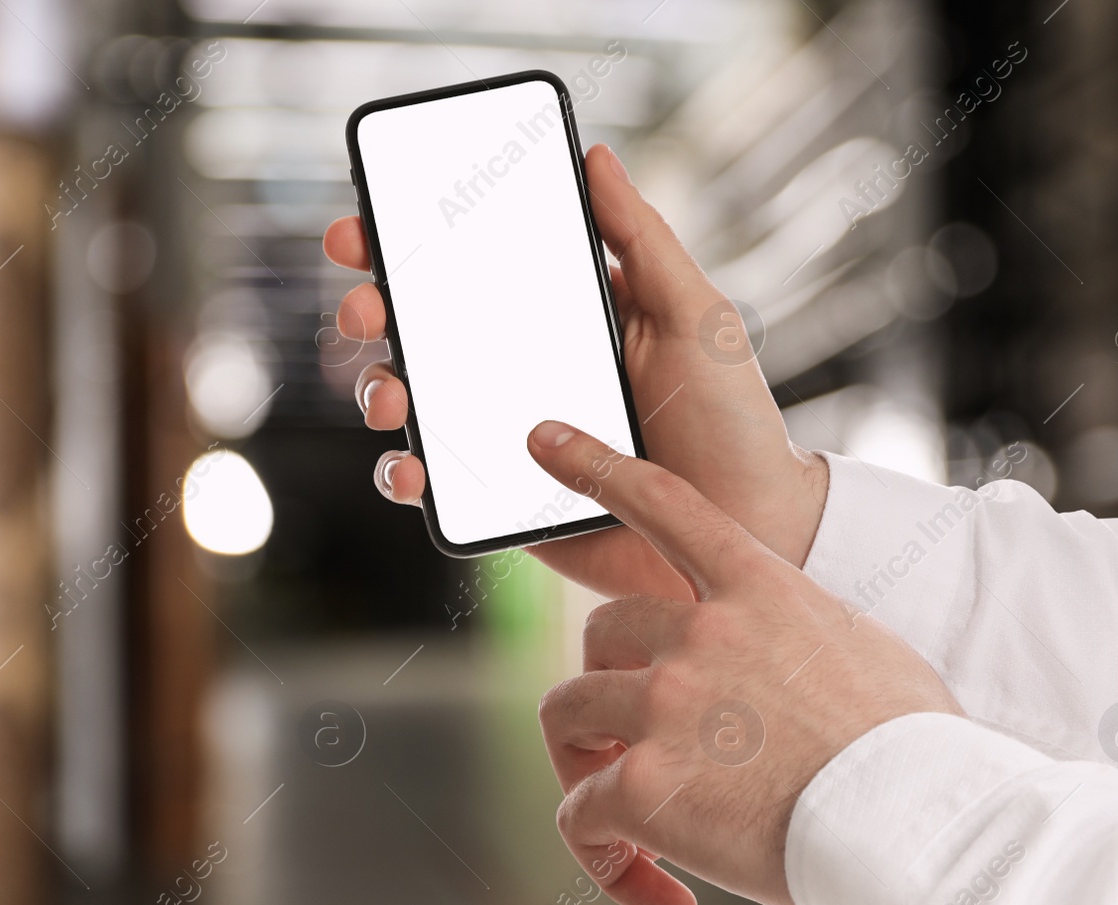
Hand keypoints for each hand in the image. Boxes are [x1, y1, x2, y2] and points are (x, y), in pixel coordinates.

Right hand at [323, 143, 828, 599]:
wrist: (751, 534)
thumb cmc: (734, 422)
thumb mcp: (697, 315)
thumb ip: (641, 239)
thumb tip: (597, 158)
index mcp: (566, 316)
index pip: (474, 266)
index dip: (410, 243)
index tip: (366, 230)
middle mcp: (527, 370)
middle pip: (424, 329)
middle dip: (374, 309)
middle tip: (365, 309)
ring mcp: (508, 436)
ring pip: (415, 402)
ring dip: (380, 390)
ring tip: (392, 397)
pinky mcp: (505, 501)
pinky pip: (437, 484)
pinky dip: (404, 476)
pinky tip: (412, 471)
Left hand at [526, 420, 961, 904]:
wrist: (925, 826)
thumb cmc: (913, 751)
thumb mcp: (858, 650)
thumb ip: (793, 636)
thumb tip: (775, 665)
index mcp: (759, 588)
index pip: (661, 502)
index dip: (594, 465)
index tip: (541, 439)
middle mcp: (700, 633)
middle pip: (598, 637)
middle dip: (608, 691)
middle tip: (635, 751)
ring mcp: (667, 703)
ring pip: (567, 713)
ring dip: (587, 768)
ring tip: (630, 825)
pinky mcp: (646, 783)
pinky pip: (581, 814)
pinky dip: (605, 856)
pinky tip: (664, 892)